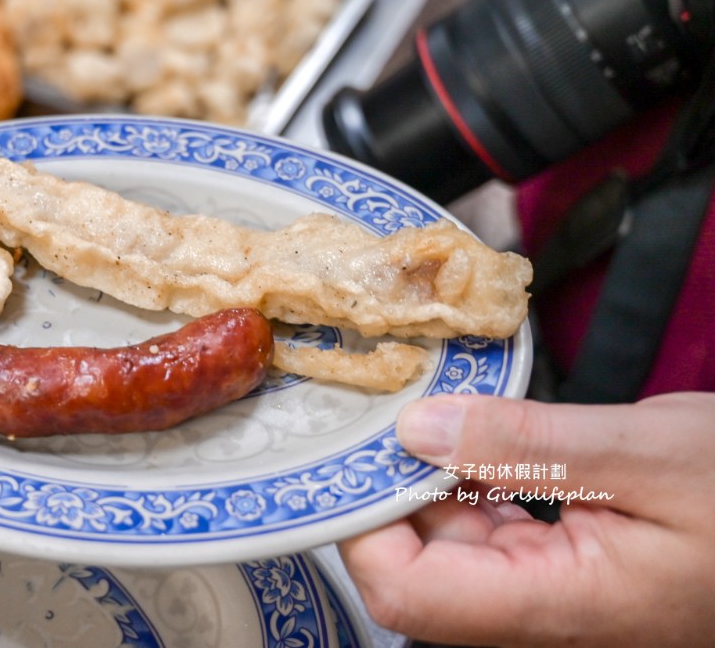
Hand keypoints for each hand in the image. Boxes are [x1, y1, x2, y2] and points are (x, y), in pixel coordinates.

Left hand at [337, 392, 714, 646]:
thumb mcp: (647, 453)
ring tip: (426, 402)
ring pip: (445, 540)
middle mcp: (539, 612)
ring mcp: (548, 592)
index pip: (407, 593)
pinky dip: (467, 476)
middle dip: (389, 484)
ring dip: (427, 474)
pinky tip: (472, 429)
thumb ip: (525, 446)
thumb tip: (415, 429)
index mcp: (557, 606)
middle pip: (414, 564)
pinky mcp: (559, 564)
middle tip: (386, 398)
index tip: (363, 442)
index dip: (363, 523)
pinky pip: (485, 525)